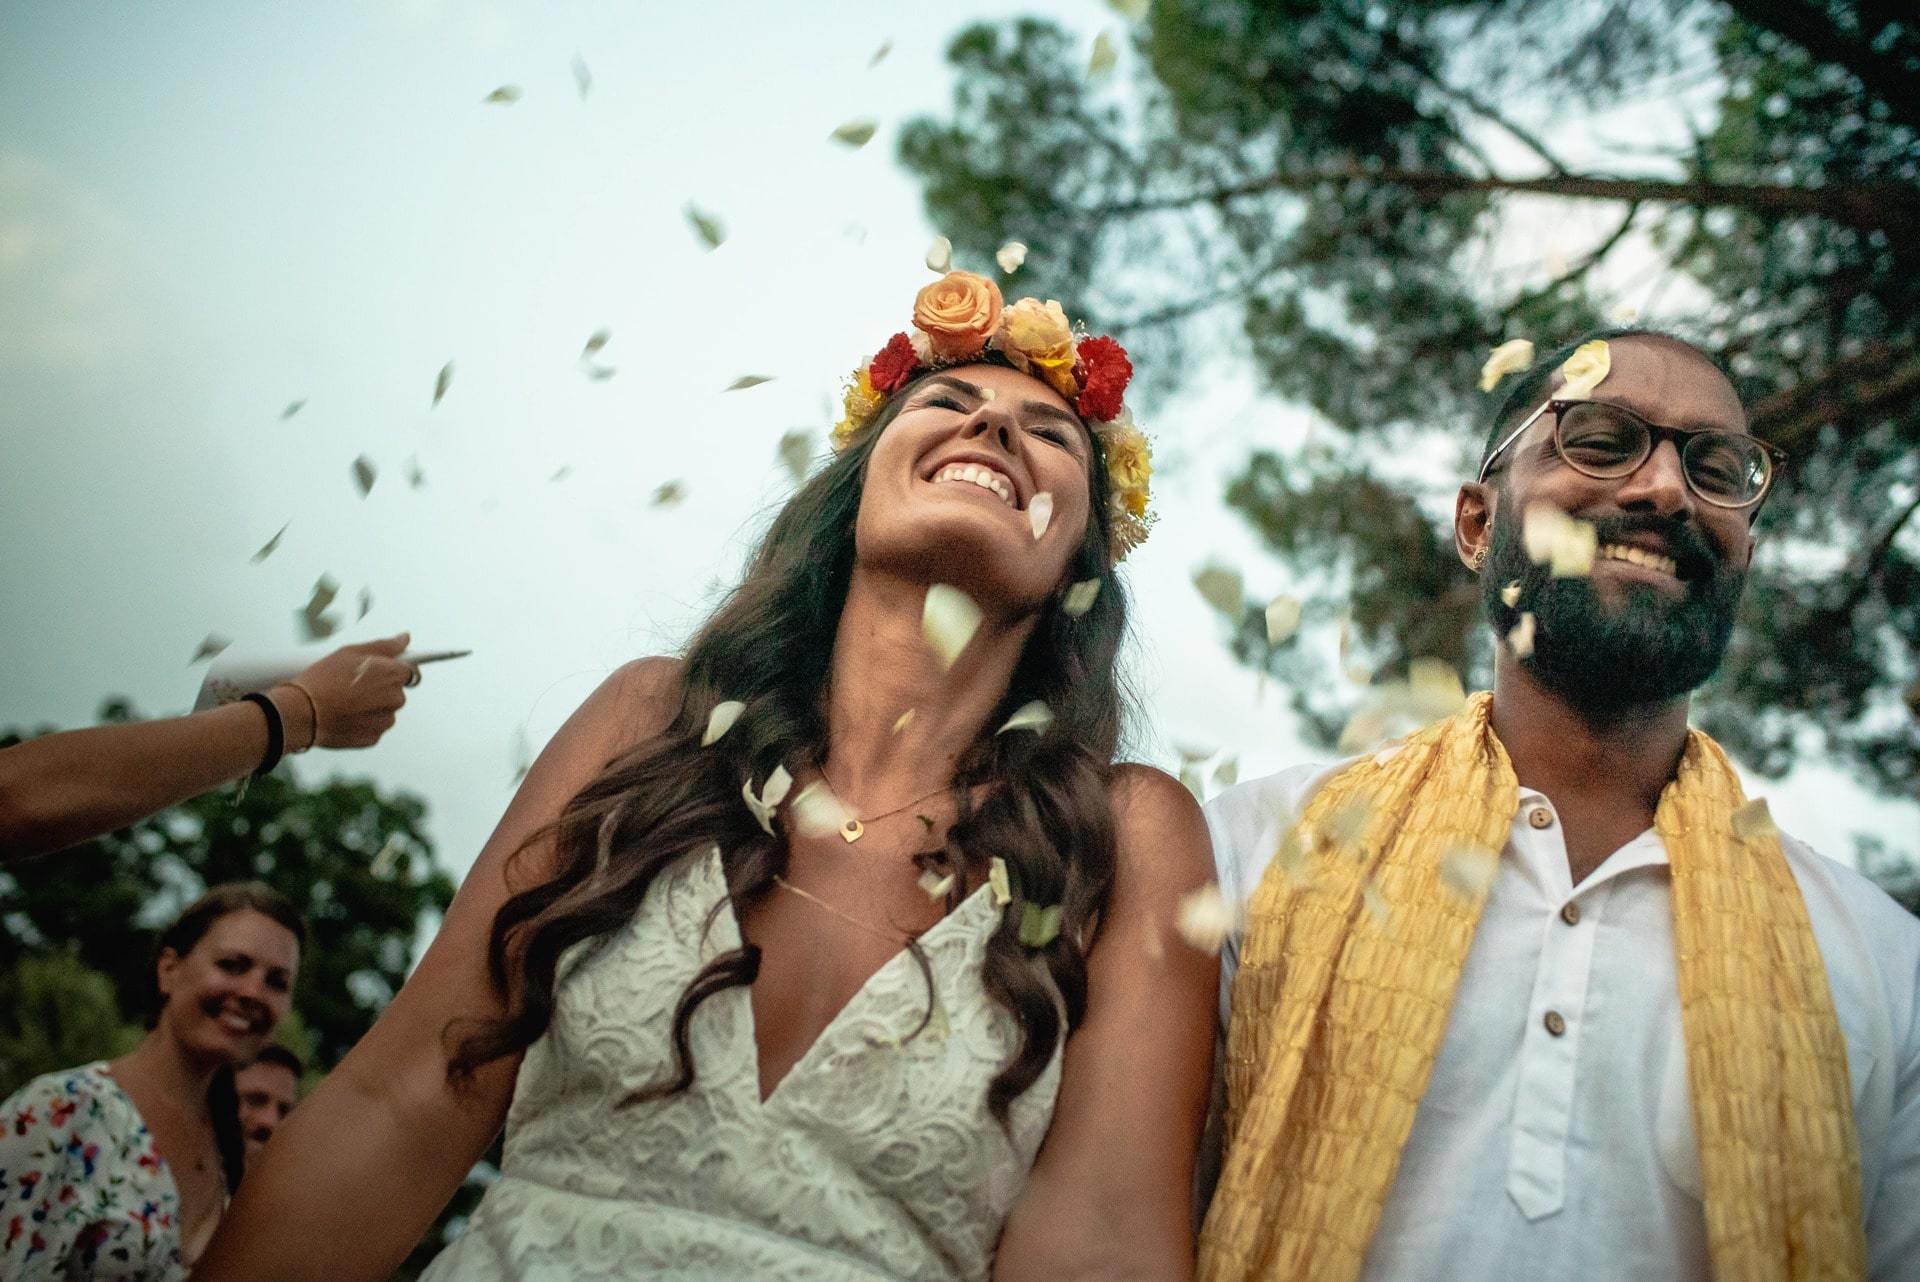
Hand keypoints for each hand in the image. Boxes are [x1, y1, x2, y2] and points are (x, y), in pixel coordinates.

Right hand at [277, 633, 417, 749]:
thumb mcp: (351, 652)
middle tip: (353, 685)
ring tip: (345, 701)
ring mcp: (385, 720)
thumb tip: (403, 639)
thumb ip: (384, 646)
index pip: (409, 670)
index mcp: (393, 674)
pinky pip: (374, 726)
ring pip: (385, 710)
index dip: (393, 669)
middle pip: (396, 690)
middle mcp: (395, 698)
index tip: (385, 670)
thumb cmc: (322, 681)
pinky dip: (362, 722)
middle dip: (380, 688)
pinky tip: (344, 715)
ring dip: (372, 706)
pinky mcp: (374, 737)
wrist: (302, 712)